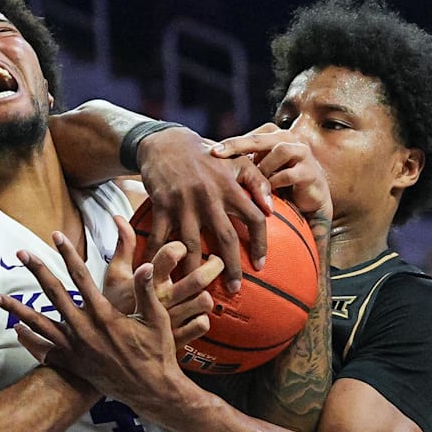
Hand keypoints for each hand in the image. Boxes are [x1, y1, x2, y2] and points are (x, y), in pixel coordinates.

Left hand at [0, 229, 198, 411]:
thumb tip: (144, 264)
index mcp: (104, 315)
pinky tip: (15, 329)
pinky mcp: (71, 364)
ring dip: (15, 308)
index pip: (81, 277)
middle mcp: (84, 330)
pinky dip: (27, 339)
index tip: (57, 237)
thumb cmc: (156, 353)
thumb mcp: (156, 319)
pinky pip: (43, 350)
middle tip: (21, 253)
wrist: (150, 391)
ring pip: (38, 323)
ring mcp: (74, 348)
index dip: (69, 254)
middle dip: (37, 270)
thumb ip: (146, 291)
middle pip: (53, 294)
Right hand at [102, 217, 221, 338]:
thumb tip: (119, 217)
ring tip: (203, 291)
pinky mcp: (175, 338)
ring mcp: (170, 319)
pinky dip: (202, 319)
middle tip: (216, 260)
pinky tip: (196, 315)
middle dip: (214, 266)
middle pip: (198, 278)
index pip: (171, 253)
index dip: (181, 246)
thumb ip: (123, 245)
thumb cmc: (114, 304)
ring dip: (206, 295)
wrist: (108, 344)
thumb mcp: (115, 274)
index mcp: (146, 280)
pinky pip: (201, 325)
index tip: (182, 248)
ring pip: (203, 302)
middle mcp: (161, 298)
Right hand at [137, 126, 271, 292]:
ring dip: (196, 270)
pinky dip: (159, 255)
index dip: (260, 243)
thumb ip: (257, 182)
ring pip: (192, 244)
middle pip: (225, 238)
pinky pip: (161, 236)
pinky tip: (159, 273)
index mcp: (230, 187)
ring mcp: (184, 202)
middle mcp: (209, 196)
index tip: (260, 265)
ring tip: (199, 288)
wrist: (167, 142)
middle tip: (236, 289)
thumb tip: (271, 209)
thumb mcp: (237, 160)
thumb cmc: (207, 155)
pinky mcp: (162, 205)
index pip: (254, 218)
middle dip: (232, 267)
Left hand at [210, 124, 332, 223]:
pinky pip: (288, 174)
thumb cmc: (281, 185)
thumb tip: (211, 163)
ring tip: (252, 182)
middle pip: (260, 138)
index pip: (250, 135)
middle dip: (237, 145)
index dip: (231, 142)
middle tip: (217, 154)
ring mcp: (302, 153)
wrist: (311, 201)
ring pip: (279, 151)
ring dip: (263, 167)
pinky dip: (274, 183)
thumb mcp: (261, 172)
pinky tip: (265, 193)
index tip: (211, 152)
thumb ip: (245, 165)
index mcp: (275, 136)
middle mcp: (289, 139)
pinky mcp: (310, 172)